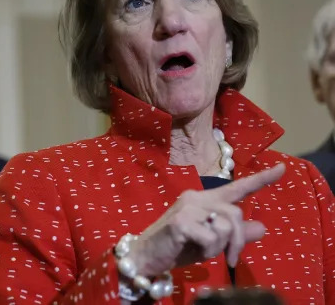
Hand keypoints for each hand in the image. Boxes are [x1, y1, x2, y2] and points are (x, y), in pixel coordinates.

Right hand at [128, 164, 285, 276]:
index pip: (236, 188)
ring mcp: (188, 207)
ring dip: (221, 246)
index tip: (283, 169)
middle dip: (239, 240)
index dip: (261, 180)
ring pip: (226, 225)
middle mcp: (196, 197)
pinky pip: (211, 237)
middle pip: (236, 213)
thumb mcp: (210, 242)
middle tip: (231, 258)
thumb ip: (235, 234)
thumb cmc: (176, 247)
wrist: (145, 256)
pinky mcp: (181, 221)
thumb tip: (262, 227)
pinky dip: (208, 250)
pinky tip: (194, 250)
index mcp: (204, 199)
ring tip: (206, 252)